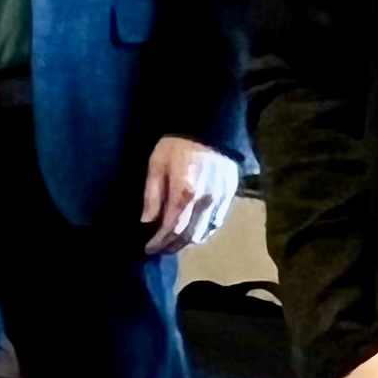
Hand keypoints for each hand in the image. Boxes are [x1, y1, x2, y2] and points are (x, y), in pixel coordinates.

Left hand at [137, 136, 241, 254]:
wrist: (210, 128)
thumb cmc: (177, 144)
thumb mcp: (156, 165)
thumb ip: (152, 195)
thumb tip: (147, 222)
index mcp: (184, 194)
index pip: (172, 229)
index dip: (159, 243)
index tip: (148, 248)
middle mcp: (205, 202)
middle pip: (188, 236)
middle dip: (171, 246)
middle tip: (158, 249)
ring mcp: (220, 200)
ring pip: (204, 232)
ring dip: (187, 242)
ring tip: (172, 243)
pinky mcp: (230, 197)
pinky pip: (216, 223)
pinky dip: (204, 232)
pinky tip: (194, 233)